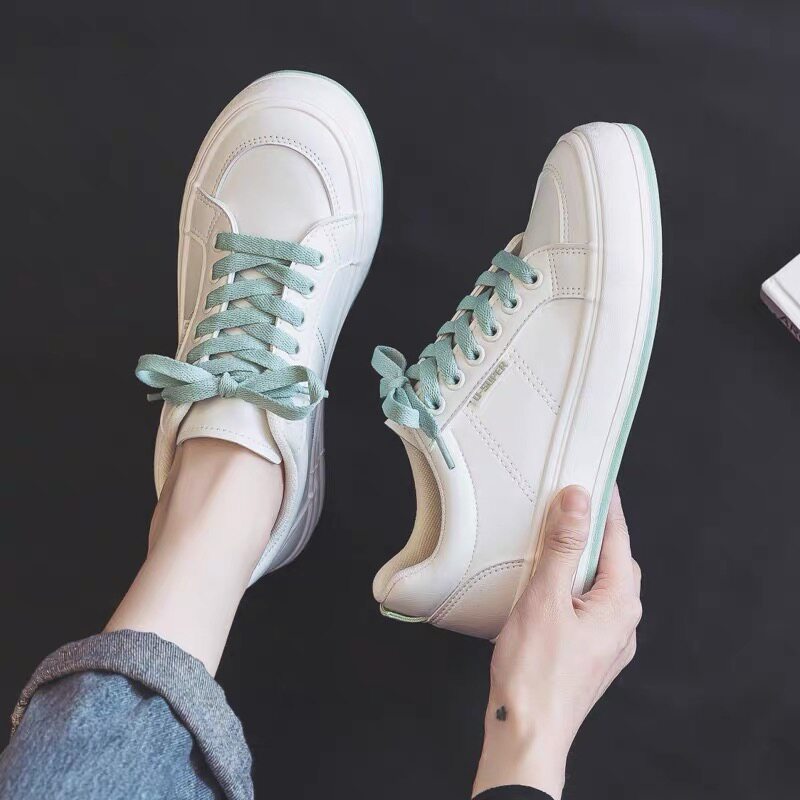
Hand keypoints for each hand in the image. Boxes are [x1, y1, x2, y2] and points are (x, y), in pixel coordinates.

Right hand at [473, 485, 641, 798]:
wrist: (527, 733)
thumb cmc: (535, 674)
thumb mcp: (546, 597)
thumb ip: (563, 546)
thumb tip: (578, 501)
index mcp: (619, 604)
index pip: (617, 539)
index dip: (605, 505)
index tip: (596, 478)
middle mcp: (622, 623)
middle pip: (613, 560)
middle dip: (595, 530)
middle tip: (572, 503)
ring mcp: (608, 641)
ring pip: (600, 584)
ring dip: (581, 558)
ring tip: (556, 538)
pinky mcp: (589, 653)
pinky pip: (588, 605)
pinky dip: (573, 584)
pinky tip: (550, 584)